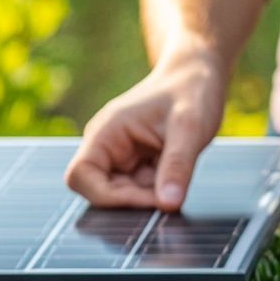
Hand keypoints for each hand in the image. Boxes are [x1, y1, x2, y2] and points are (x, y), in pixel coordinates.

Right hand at [64, 48, 225, 210]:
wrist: (199, 75)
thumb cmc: (192, 91)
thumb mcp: (190, 127)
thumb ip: (178, 165)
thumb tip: (168, 205)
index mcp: (106, 133)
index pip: (80, 177)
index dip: (109, 197)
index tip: (150, 198)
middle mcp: (107, 147)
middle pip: (102, 192)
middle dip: (136, 200)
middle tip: (173, 192)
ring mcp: (122, 158)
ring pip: (125, 196)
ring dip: (151, 196)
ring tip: (179, 175)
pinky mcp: (139, 166)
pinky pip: (142, 191)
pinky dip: (160, 192)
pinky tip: (179, 176)